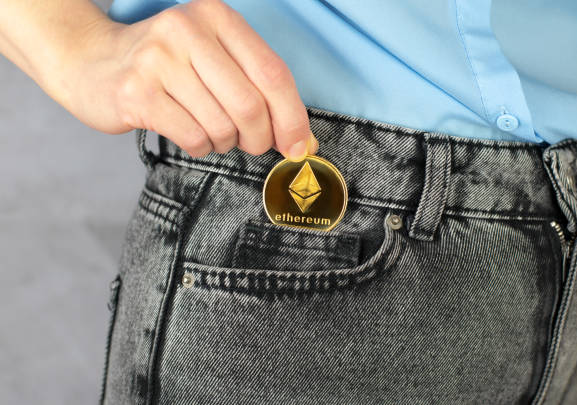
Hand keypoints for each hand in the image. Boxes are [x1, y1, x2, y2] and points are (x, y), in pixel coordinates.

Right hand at [59, 0, 317, 159]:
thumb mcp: (215, 60)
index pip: (273, 73)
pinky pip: (194, 138)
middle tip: (252, 144)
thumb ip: (260, 91)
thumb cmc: (166, 67)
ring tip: (211, 130)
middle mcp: (188, 29)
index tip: (300, 146)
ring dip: (225, 142)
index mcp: (216, 16)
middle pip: (251, 105)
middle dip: (259, 138)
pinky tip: (190, 134)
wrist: (92, 62)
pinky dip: (201, 147)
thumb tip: (304, 142)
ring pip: (222, 126)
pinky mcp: (137, 93)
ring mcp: (158, 60)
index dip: (293, 118)